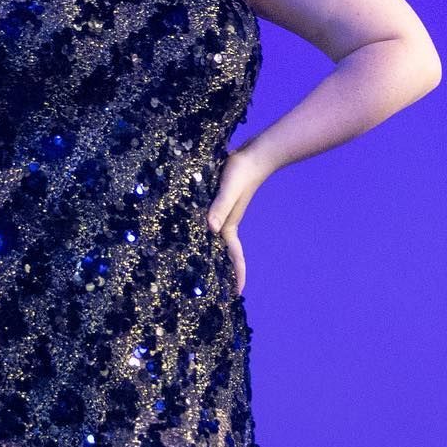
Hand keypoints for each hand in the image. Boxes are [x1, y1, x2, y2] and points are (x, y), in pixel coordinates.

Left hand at [205, 144, 273, 297]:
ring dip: (211, 255)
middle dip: (221, 272)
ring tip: (198, 271)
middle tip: (212, 292)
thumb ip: (220, 206)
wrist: (254, 153)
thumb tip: (211, 228)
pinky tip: (192, 235)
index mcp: (228, 225)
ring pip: (214, 240)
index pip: (233, 255)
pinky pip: (210, 224)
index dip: (237, 274)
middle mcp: (226, 223)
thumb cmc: (241, 171)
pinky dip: (203, 234)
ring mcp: (223, 214)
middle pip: (223, 252)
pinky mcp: (219, 204)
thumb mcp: (228, 189)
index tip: (238, 293)